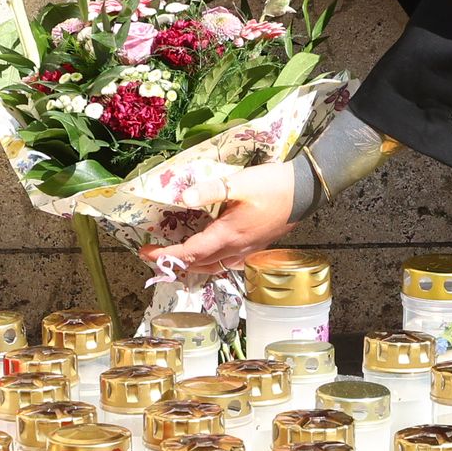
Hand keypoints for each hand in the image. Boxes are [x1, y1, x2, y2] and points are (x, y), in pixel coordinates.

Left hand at [147, 163, 301, 281]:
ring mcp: (247, 250)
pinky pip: (227, 262)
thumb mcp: (238, 183)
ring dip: (192, 266)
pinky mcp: (256, 247)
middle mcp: (236, 248)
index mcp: (228, 235)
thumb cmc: (272, 185)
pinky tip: (209, 254)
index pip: (190, 253)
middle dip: (174, 263)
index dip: (166, 255)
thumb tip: (182, 199)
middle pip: (199, 265)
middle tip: (154, 255)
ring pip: (214, 267)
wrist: (305, 191)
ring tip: (176, 259)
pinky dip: (210, 263)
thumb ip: (209, 191)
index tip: (145, 252)